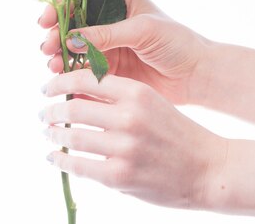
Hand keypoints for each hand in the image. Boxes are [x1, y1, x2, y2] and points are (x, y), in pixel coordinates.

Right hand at [38, 0, 210, 104]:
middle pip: (70, 23)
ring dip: (59, 55)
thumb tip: (69, 39)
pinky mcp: (105, 67)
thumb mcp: (141, 31)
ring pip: (71, 47)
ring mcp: (104, 44)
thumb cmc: (177, 42)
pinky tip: (62, 76)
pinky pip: (81, 68)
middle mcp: (106, 20)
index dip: (58, 8)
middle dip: (56, 35)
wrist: (197, 76)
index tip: (46, 20)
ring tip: (54, 66)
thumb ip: (105, 34)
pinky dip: (69, 72)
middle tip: (48, 48)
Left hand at [39, 69, 225, 208]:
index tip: (46, 89)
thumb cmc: (174, 132)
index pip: (84, 79)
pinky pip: (79, 165)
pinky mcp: (121, 176)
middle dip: (51, 112)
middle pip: (72, 109)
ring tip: (49, 133)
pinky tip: (54, 157)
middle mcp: (129, 118)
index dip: (58, 82)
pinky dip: (61, 160)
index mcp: (136, 92)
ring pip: (72, 137)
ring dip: (54, 135)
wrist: (209, 169)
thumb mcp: (148, 102)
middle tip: (44, 114)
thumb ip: (113, 97)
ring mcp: (125, 148)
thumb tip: (70, 95)